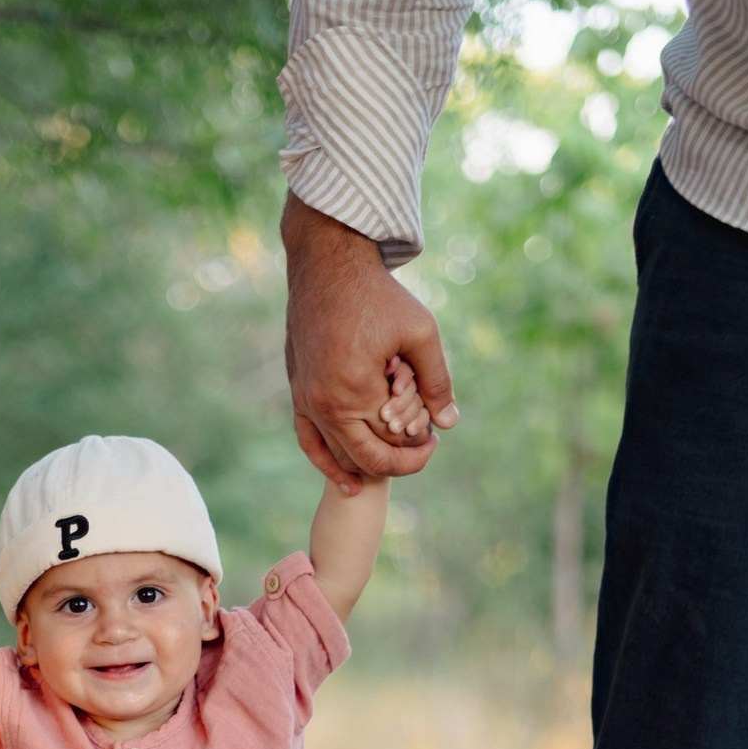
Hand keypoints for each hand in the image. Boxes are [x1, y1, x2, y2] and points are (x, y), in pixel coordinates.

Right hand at [282, 193, 457, 493]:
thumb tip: (449, 423)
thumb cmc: (377, 295)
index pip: (391, 444)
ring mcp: (306, 402)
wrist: (328, 266)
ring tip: (394, 461)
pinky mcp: (298, 393)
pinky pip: (310, 443)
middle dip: (398, 462)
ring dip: (367, 465)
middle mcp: (325, 405)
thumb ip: (437, 380)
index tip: (436, 438)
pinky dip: (329, 465)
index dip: (418, 450)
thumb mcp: (420, 332)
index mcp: (355, 392)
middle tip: (422, 451)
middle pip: (365, 458)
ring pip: (338, 456)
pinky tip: (348, 482)